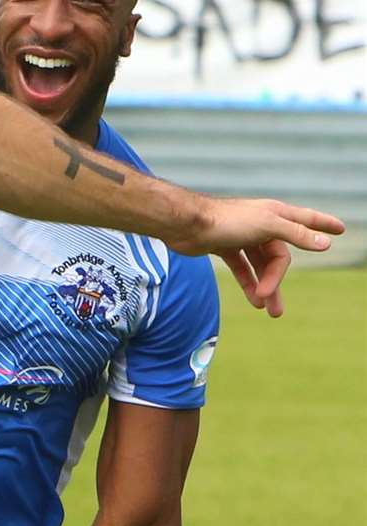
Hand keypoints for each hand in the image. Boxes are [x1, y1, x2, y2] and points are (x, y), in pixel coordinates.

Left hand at [168, 197, 343, 316]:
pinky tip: (253, 300)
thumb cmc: (226, 220)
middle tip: (275, 309)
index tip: (339, 229)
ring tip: (269, 312)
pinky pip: (243, 268)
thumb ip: (295, 234)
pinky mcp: (224, 246)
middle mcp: (260, 224)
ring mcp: (242, 236)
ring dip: (264, 288)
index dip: (322, 224)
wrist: (185, 225)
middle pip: (278, 257)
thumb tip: (325, 244)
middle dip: (277, 282)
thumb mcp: (267, 226)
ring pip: (260, 266)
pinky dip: (248, 282)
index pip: (305, 220)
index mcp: (274, 213)